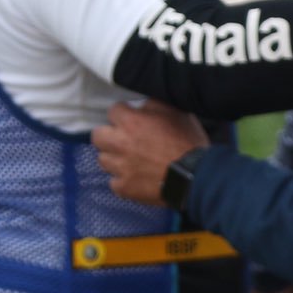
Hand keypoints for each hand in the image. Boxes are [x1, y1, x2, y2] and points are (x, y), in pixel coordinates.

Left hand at [93, 100, 207, 206]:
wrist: (195, 176)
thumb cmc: (188, 142)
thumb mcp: (176, 111)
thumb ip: (153, 104)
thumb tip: (141, 104)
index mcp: (131, 122)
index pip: (112, 111)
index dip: (123, 114)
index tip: (132, 119)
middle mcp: (120, 143)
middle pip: (97, 136)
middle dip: (108, 135)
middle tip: (122, 139)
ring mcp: (120, 168)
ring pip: (103, 160)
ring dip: (113, 158)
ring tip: (129, 160)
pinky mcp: (124, 188)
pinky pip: (114, 183)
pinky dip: (122, 180)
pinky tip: (134, 178)